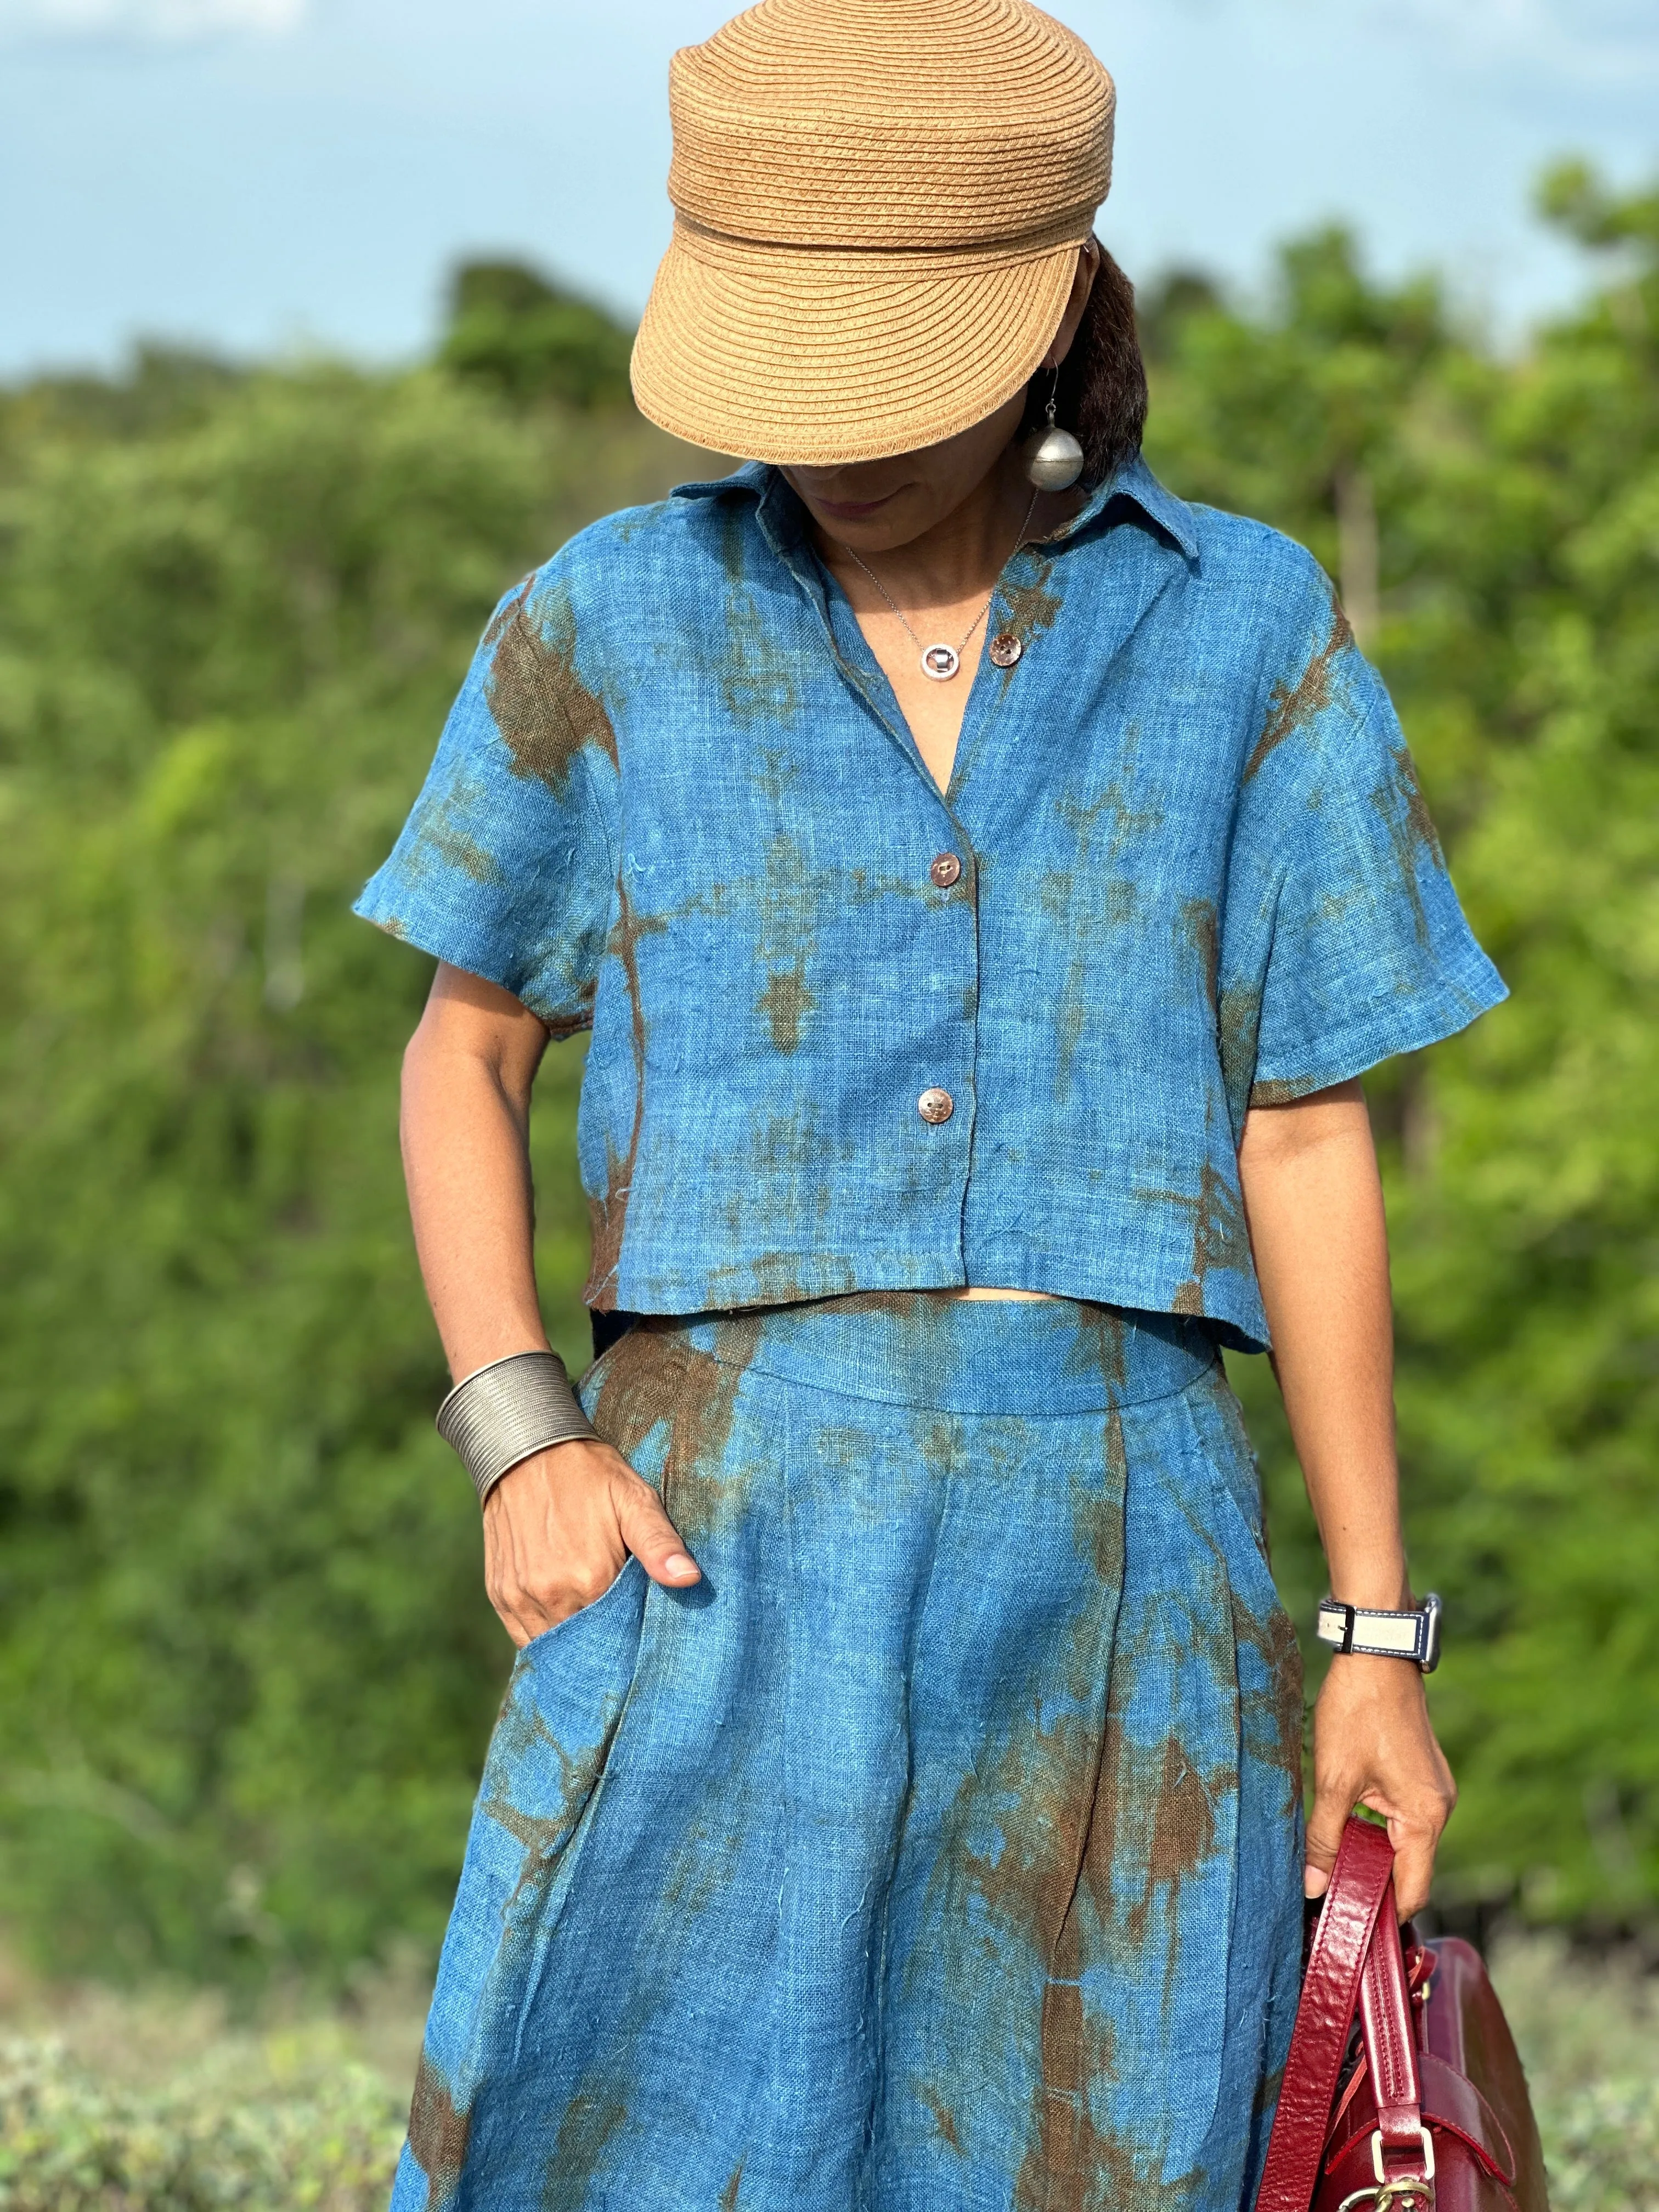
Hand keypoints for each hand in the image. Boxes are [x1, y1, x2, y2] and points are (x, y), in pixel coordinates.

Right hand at [481, 1439, 699, 1646]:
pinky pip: (524, 1635)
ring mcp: (520, 1596)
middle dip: (603, 1646)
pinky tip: (562, 1621)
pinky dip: (544, 1634)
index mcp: (590, 1579)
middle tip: (620, 1636)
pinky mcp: (500, 1593)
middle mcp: (550, 1595)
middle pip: (584, 1645)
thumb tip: (691, 1579)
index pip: (617, 1637)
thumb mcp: (634, 1499)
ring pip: (551, 1645)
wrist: (526, 1450)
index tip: (642, 1633)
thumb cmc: (590, 1475)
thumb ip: (660, 1543)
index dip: (631, 1638)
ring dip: (571, 1644)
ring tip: (592, 1631)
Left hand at [1304, 1656, 1456, 1919]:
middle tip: (1331, 1899)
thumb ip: (1324, 1837)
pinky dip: (1379, 1830)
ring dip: (1374, 1855)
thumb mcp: (1333, 1780)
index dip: (1384, 1912)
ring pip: (1404, 1842)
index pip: (1413, 1888)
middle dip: (1374, 1885)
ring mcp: (1434, 1790)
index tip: (1349, 1925)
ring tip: (1333, 1868)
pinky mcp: (1421, 1775)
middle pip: (1410, 1868)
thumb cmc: (1356, 1712)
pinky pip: (1403, 1818)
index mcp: (1426, 1817)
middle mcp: (1439, 1807)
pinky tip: (1347, 1831)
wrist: (1375, 1654)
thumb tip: (1311, 1885)